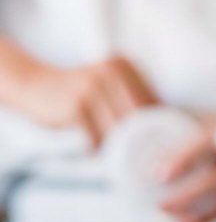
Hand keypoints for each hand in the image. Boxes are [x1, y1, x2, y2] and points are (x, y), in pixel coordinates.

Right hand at [11, 54, 156, 148]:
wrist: (34, 84)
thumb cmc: (81, 93)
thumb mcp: (110, 85)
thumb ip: (136, 99)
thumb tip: (174, 124)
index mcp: (124, 66)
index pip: (153, 101)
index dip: (159, 125)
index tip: (161, 142)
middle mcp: (110, 72)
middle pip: (140, 116)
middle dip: (143, 139)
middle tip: (144, 156)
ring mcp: (92, 88)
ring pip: (121, 129)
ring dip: (121, 147)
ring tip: (122, 156)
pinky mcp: (76, 106)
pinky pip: (98, 138)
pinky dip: (98, 148)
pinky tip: (96, 149)